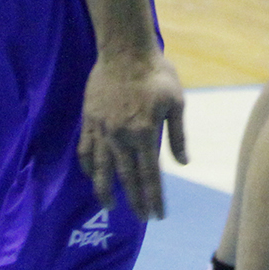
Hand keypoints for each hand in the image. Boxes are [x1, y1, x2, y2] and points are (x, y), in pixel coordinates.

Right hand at [77, 49, 186, 218]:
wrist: (124, 50)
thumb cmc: (156, 73)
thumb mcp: (176, 101)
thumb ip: (177, 135)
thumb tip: (184, 163)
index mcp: (144, 133)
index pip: (150, 175)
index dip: (153, 198)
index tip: (157, 215)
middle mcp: (121, 136)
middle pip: (125, 177)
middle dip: (133, 201)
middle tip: (140, 219)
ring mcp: (101, 129)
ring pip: (100, 168)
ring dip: (105, 190)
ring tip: (109, 206)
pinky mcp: (89, 120)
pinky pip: (84, 149)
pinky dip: (86, 166)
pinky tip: (90, 175)